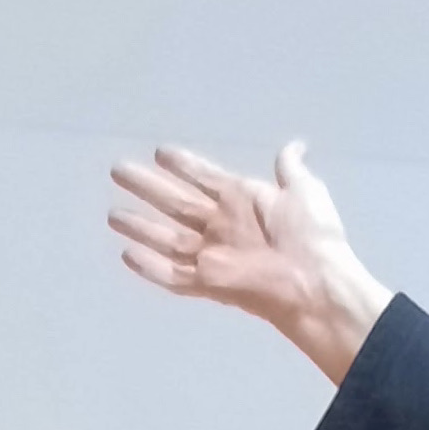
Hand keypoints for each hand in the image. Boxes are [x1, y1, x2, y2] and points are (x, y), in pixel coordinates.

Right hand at [107, 140, 391, 383]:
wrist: (317, 283)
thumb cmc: (314, 237)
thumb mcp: (305, 192)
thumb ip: (291, 168)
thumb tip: (296, 145)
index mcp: (242, 200)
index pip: (203, 177)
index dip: (183, 164)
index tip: (160, 152)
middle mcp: (222, 226)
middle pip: (175, 202)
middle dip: (146, 187)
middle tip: (118, 170)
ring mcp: (214, 256)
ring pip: (167, 239)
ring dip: (139, 227)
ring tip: (112, 215)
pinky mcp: (209, 284)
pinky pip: (172, 276)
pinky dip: (149, 268)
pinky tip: (126, 255)